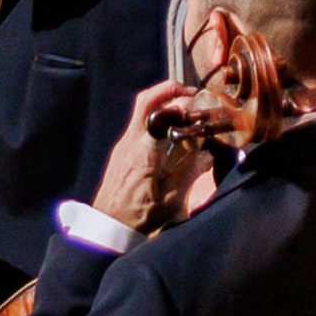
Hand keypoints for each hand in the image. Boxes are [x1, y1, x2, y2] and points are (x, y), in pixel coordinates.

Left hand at [89, 82, 222, 237]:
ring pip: (141, 109)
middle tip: (190, 95)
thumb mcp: (172, 199)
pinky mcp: (122, 150)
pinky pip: (139, 123)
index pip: (159, 114)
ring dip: (163, 102)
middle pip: (145, 100)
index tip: (198, 107)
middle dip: (169, 89)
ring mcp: (124, 144)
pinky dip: (156, 118)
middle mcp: (131, 142)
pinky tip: (171, 132)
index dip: (180, 104)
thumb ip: (190, 172)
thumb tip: (207, 151)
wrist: (108, 226)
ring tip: (184, 111)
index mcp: (145, 153)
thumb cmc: (139, 216)